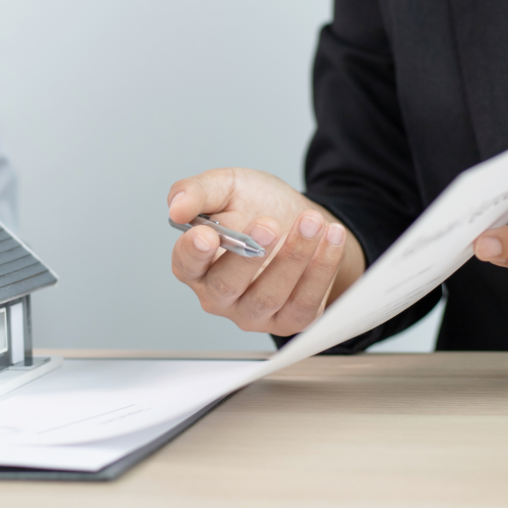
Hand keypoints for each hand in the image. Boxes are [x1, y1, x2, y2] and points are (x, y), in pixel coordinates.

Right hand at [168, 168, 365, 335]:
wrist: (304, 221)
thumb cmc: (260, 206)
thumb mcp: (228, 187)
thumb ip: (198, 192)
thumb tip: (177, 207)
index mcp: (198, 264)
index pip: (185, 265)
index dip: (193, 253)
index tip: (207, 235)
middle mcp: (220, 296)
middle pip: (226, 286)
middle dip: (249, 256)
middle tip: (269, 224)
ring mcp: (254, 312)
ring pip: (269, 296)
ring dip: (293, 258)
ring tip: (311, 222)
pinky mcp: (290, 320)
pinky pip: (305, 302)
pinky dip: (321, 269)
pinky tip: (330, 238)